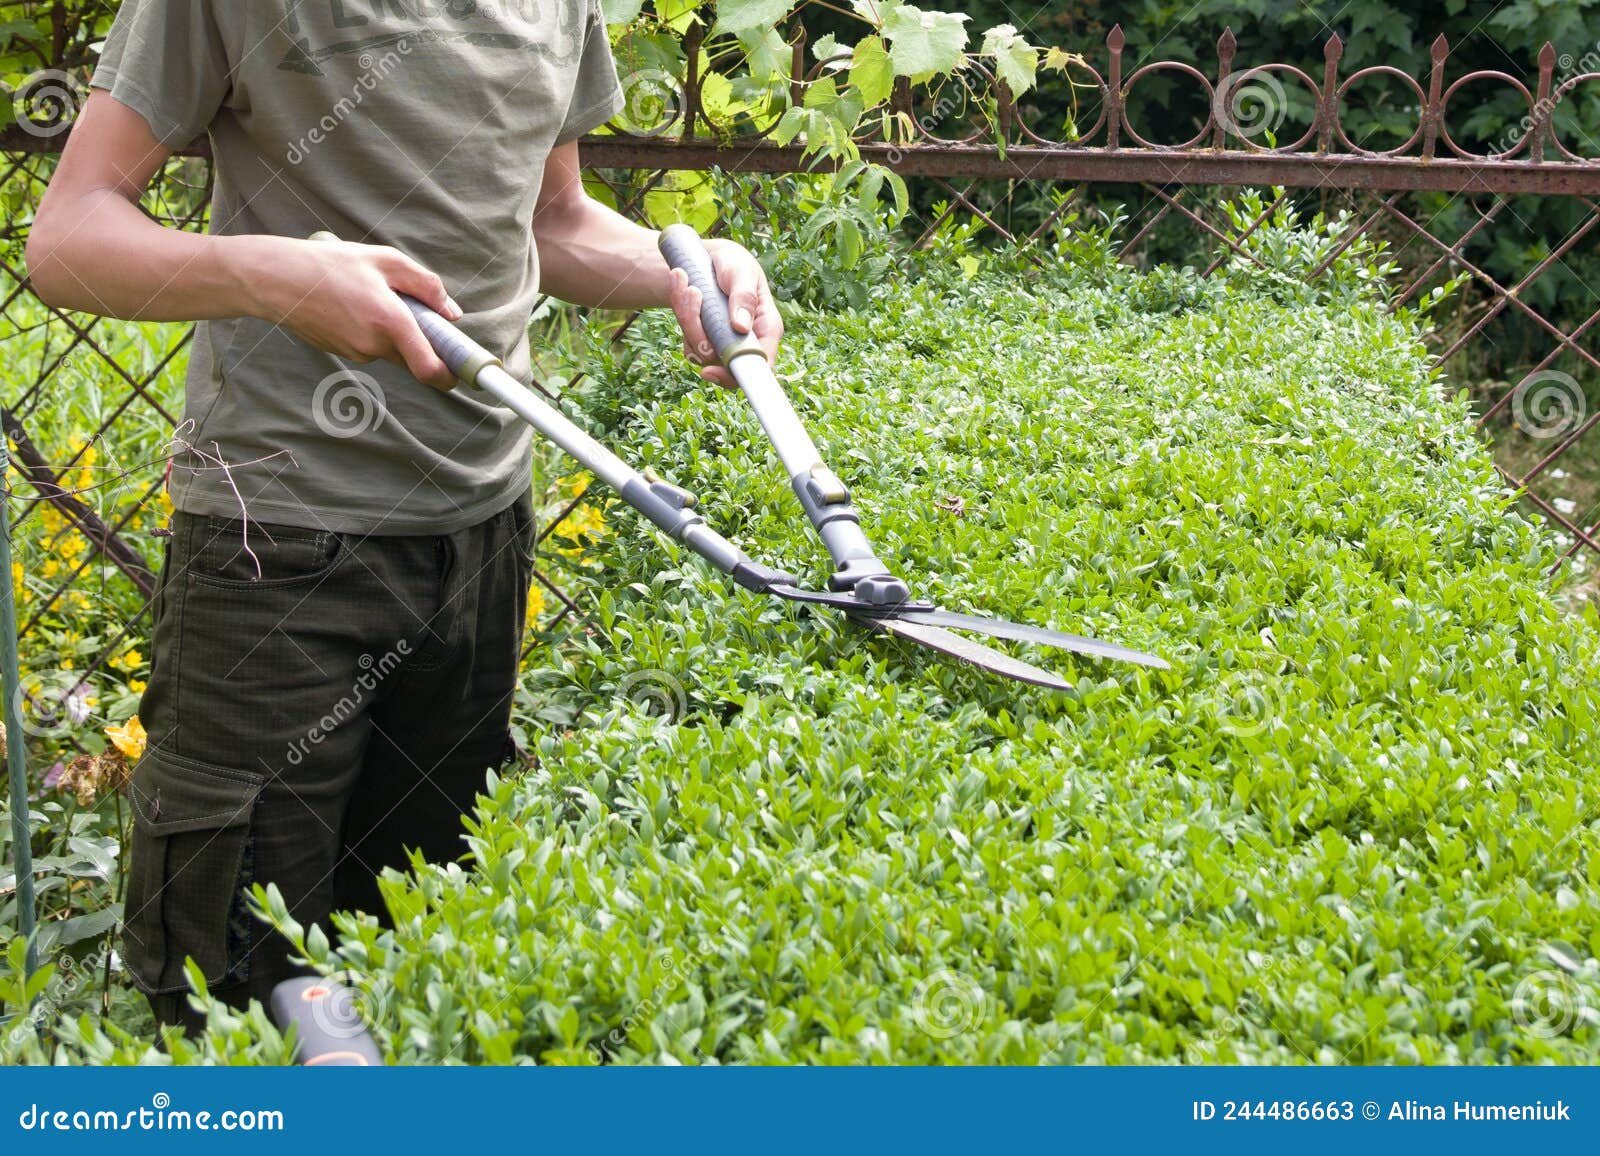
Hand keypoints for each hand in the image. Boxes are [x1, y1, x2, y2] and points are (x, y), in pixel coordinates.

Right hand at [241, 236, 463, 391]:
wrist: (275, 279)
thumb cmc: (331, 264)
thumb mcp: (386, 261)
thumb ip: (426, 286)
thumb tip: (452, 314)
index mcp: (390, 322)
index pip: (430, 369)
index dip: (450, 375)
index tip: (461, 371)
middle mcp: (374, 345)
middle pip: (414, 359)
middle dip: (423, 343)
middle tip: (418, 313)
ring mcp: (355, 353)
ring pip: (392, 350)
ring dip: (394, 332)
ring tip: (371, 296)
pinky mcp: (341, 352)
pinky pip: (370, 346)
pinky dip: (372, 330)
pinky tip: (353, 304)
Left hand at [667, 238, 782, 388]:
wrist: (711, 260)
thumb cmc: (734, 264)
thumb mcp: (742, 272)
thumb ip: (744, 297)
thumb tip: (740, 327)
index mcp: (766, 328)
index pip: (759, 365)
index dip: (735, 375)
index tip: (708, 371)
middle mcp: (746, 342)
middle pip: (720, 360)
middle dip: (697, 328)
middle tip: (692, 290)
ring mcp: (724, 344)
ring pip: (699, 349)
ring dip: (686, 314)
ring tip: (685, 280)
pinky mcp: (704, 341)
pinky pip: (687, 339)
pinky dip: (680, 312)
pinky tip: (680, 286)